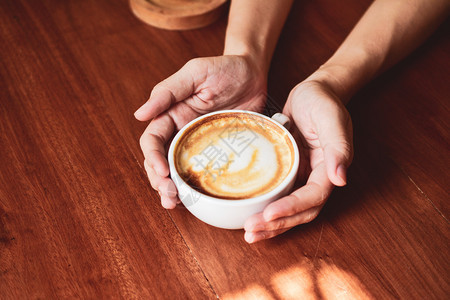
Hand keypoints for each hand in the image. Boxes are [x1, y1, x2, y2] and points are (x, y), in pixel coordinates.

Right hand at [135, 55, 266, 208]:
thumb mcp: (195, 73)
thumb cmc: (225, 68)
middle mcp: (182, 133)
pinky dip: (198, 187)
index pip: (153, 141)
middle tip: (170, 198)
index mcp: (172, 115)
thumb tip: (139, 114)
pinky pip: (206, 173)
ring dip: (174, 189)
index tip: (162, 173)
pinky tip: (198, 200)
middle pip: (162, 162)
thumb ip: (167, 91)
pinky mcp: (220, 152)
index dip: (152, 159)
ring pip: (180, 172)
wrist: (255, 73)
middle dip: (160, 181)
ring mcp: (200, 145)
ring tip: (175, 204)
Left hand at [244, 80, 353, 242]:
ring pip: (288, 209)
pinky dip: (265, 207)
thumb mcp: (331, 118)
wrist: (313, 92)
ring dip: (270, 224)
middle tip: (252, 231)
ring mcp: (301, 177)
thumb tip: (341, 179)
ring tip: (249, 233)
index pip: (313, 197)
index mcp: (329, 169)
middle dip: (278, 225)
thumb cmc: (323, 102)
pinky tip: (247, 213)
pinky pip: (277, 195)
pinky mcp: (287, 172)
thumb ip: (338, 147)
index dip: (292, 209)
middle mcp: (316, 178)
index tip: (269, 214)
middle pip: (300, 212)